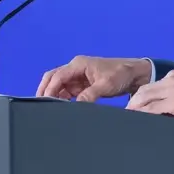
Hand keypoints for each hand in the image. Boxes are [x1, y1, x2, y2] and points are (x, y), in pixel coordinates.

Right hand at [36, 55, 151, 101]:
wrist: (133, 74)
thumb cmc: (120, 74)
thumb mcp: (106, 85)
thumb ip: (90, 95)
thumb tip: (77, 105)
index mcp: (79, 64)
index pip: (58, 76)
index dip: (49, 89)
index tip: (46, 102)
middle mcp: (75, 68)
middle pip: (53, 78)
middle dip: (45, 90)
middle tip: (40, 106)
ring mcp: (77, 76)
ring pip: (58, 85)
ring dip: (53, 96)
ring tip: (50, 110)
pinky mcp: (82, 84)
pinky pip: (67, 91)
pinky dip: (62, 98)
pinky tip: (61, 108)